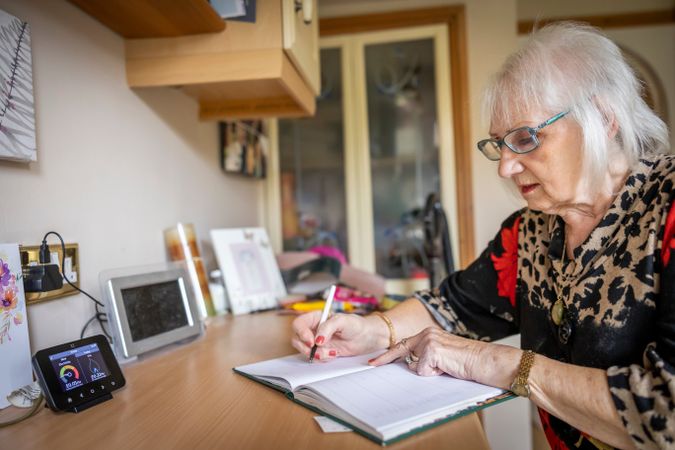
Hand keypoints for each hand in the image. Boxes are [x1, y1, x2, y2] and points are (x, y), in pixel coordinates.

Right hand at [291, 311, 387, 361]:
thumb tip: (317, 339)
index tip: (311, 341)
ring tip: (330, 352)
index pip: (299, 323)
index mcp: (316, 317)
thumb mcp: (343, 321)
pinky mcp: (323, 351)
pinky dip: (322, 358)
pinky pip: (315, 357)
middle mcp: (314, 329)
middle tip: (318, 351)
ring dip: (316, 354)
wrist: (367, 338)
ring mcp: (317, 341)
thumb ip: (328, 328)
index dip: (301, 333)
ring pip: (304, 350)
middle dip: (306, 347)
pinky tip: (333, 354)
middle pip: (297, 338)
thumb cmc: (356, 325)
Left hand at [369, 327, 484, 379]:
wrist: (483, 360)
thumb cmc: (465, 361)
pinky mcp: (431, 351)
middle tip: (372, 365)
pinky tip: (446, 368)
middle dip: (389, 360)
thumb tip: (411, 366)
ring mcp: (428, 341)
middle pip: (402, 353)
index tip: (373, 361)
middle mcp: (426, 334)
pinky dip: (434, 374)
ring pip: (415, 366)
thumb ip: (426, 356)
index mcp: (428, 334)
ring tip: (444, 367)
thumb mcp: (442, 356)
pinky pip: (423, 371)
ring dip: (428, 371)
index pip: (403, 345)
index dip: (387, 355)